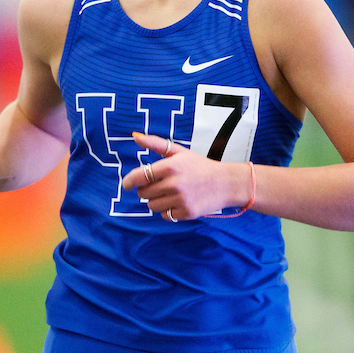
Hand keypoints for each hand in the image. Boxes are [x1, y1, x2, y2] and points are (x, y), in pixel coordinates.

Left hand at [120, 132, 251, 220]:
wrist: (226, 183)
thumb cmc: (199, 166)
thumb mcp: (179, 151)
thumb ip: (156, 144)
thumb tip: (135, 137)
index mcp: (170, 166)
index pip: (139, 176)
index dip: (129, 181)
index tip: (127, 184)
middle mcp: (174, 183)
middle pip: (144, 193)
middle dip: (146, 190)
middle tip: (157, 186)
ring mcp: (181, 199)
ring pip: (152, 206)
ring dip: (155, 201)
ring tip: (168, 194)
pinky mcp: (186, 212)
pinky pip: (165, 215)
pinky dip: (167, 210)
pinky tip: (177, 202)